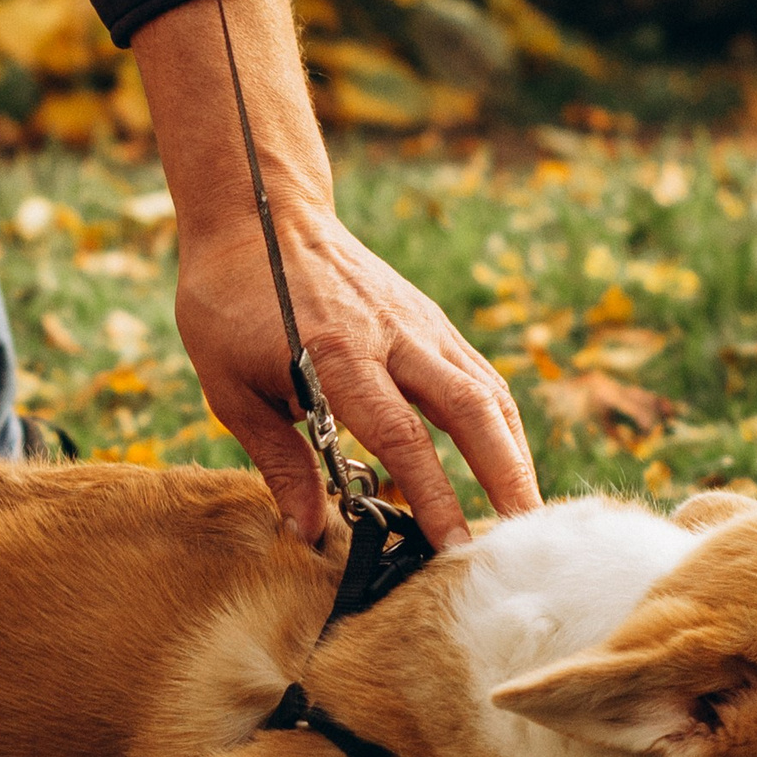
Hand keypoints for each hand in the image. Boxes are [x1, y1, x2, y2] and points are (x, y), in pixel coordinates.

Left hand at [175, 207, 537, 546]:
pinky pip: (478, 373)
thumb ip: (278, 459)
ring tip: (526, 509)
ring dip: (513, 451)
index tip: (452, 544)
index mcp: (337, 355)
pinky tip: (505, 459)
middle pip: (472, 409)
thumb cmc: (230, 301)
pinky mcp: (428, 318)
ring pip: (488, 390)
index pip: (401, 435)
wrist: (259, 211)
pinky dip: (499, 421)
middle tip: (524, 533)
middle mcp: (393, 335)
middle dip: (505, 475)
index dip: (433, 494)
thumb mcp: (230, 386)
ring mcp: (419, 322)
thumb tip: (306, 532)